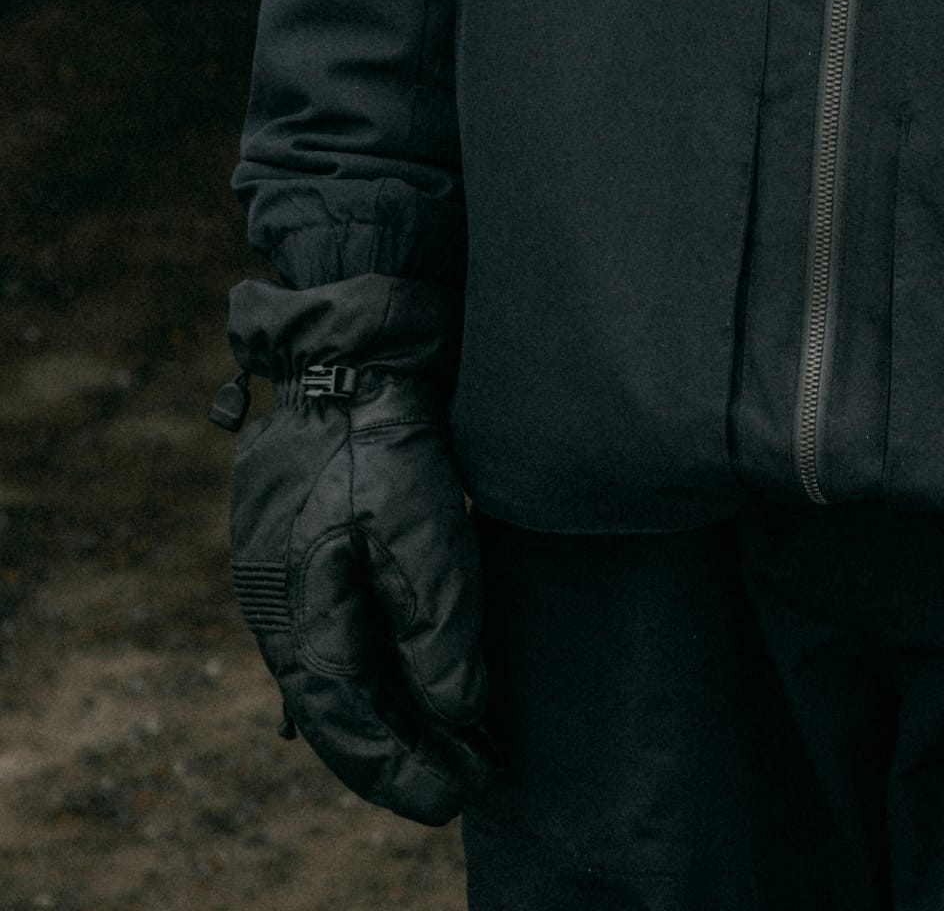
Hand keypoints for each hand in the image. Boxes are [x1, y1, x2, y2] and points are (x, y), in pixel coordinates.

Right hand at [217, 276, 496, 825]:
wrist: (350, 339)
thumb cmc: (382, 428)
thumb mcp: (419, 521)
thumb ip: (437, 620)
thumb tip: (457, 708)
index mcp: (297, 609)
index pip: (347, 720)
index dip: (403, 767)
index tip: (462, 791)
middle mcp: (286, 603)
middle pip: (341, 707)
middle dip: (404, 751)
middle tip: (471, 779)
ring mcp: (297, 571)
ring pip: (341, 672)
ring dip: (396, 712)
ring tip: (457, 741)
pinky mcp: (319, 542)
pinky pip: (344, 631)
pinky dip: (380, 668)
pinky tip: (406, 688)